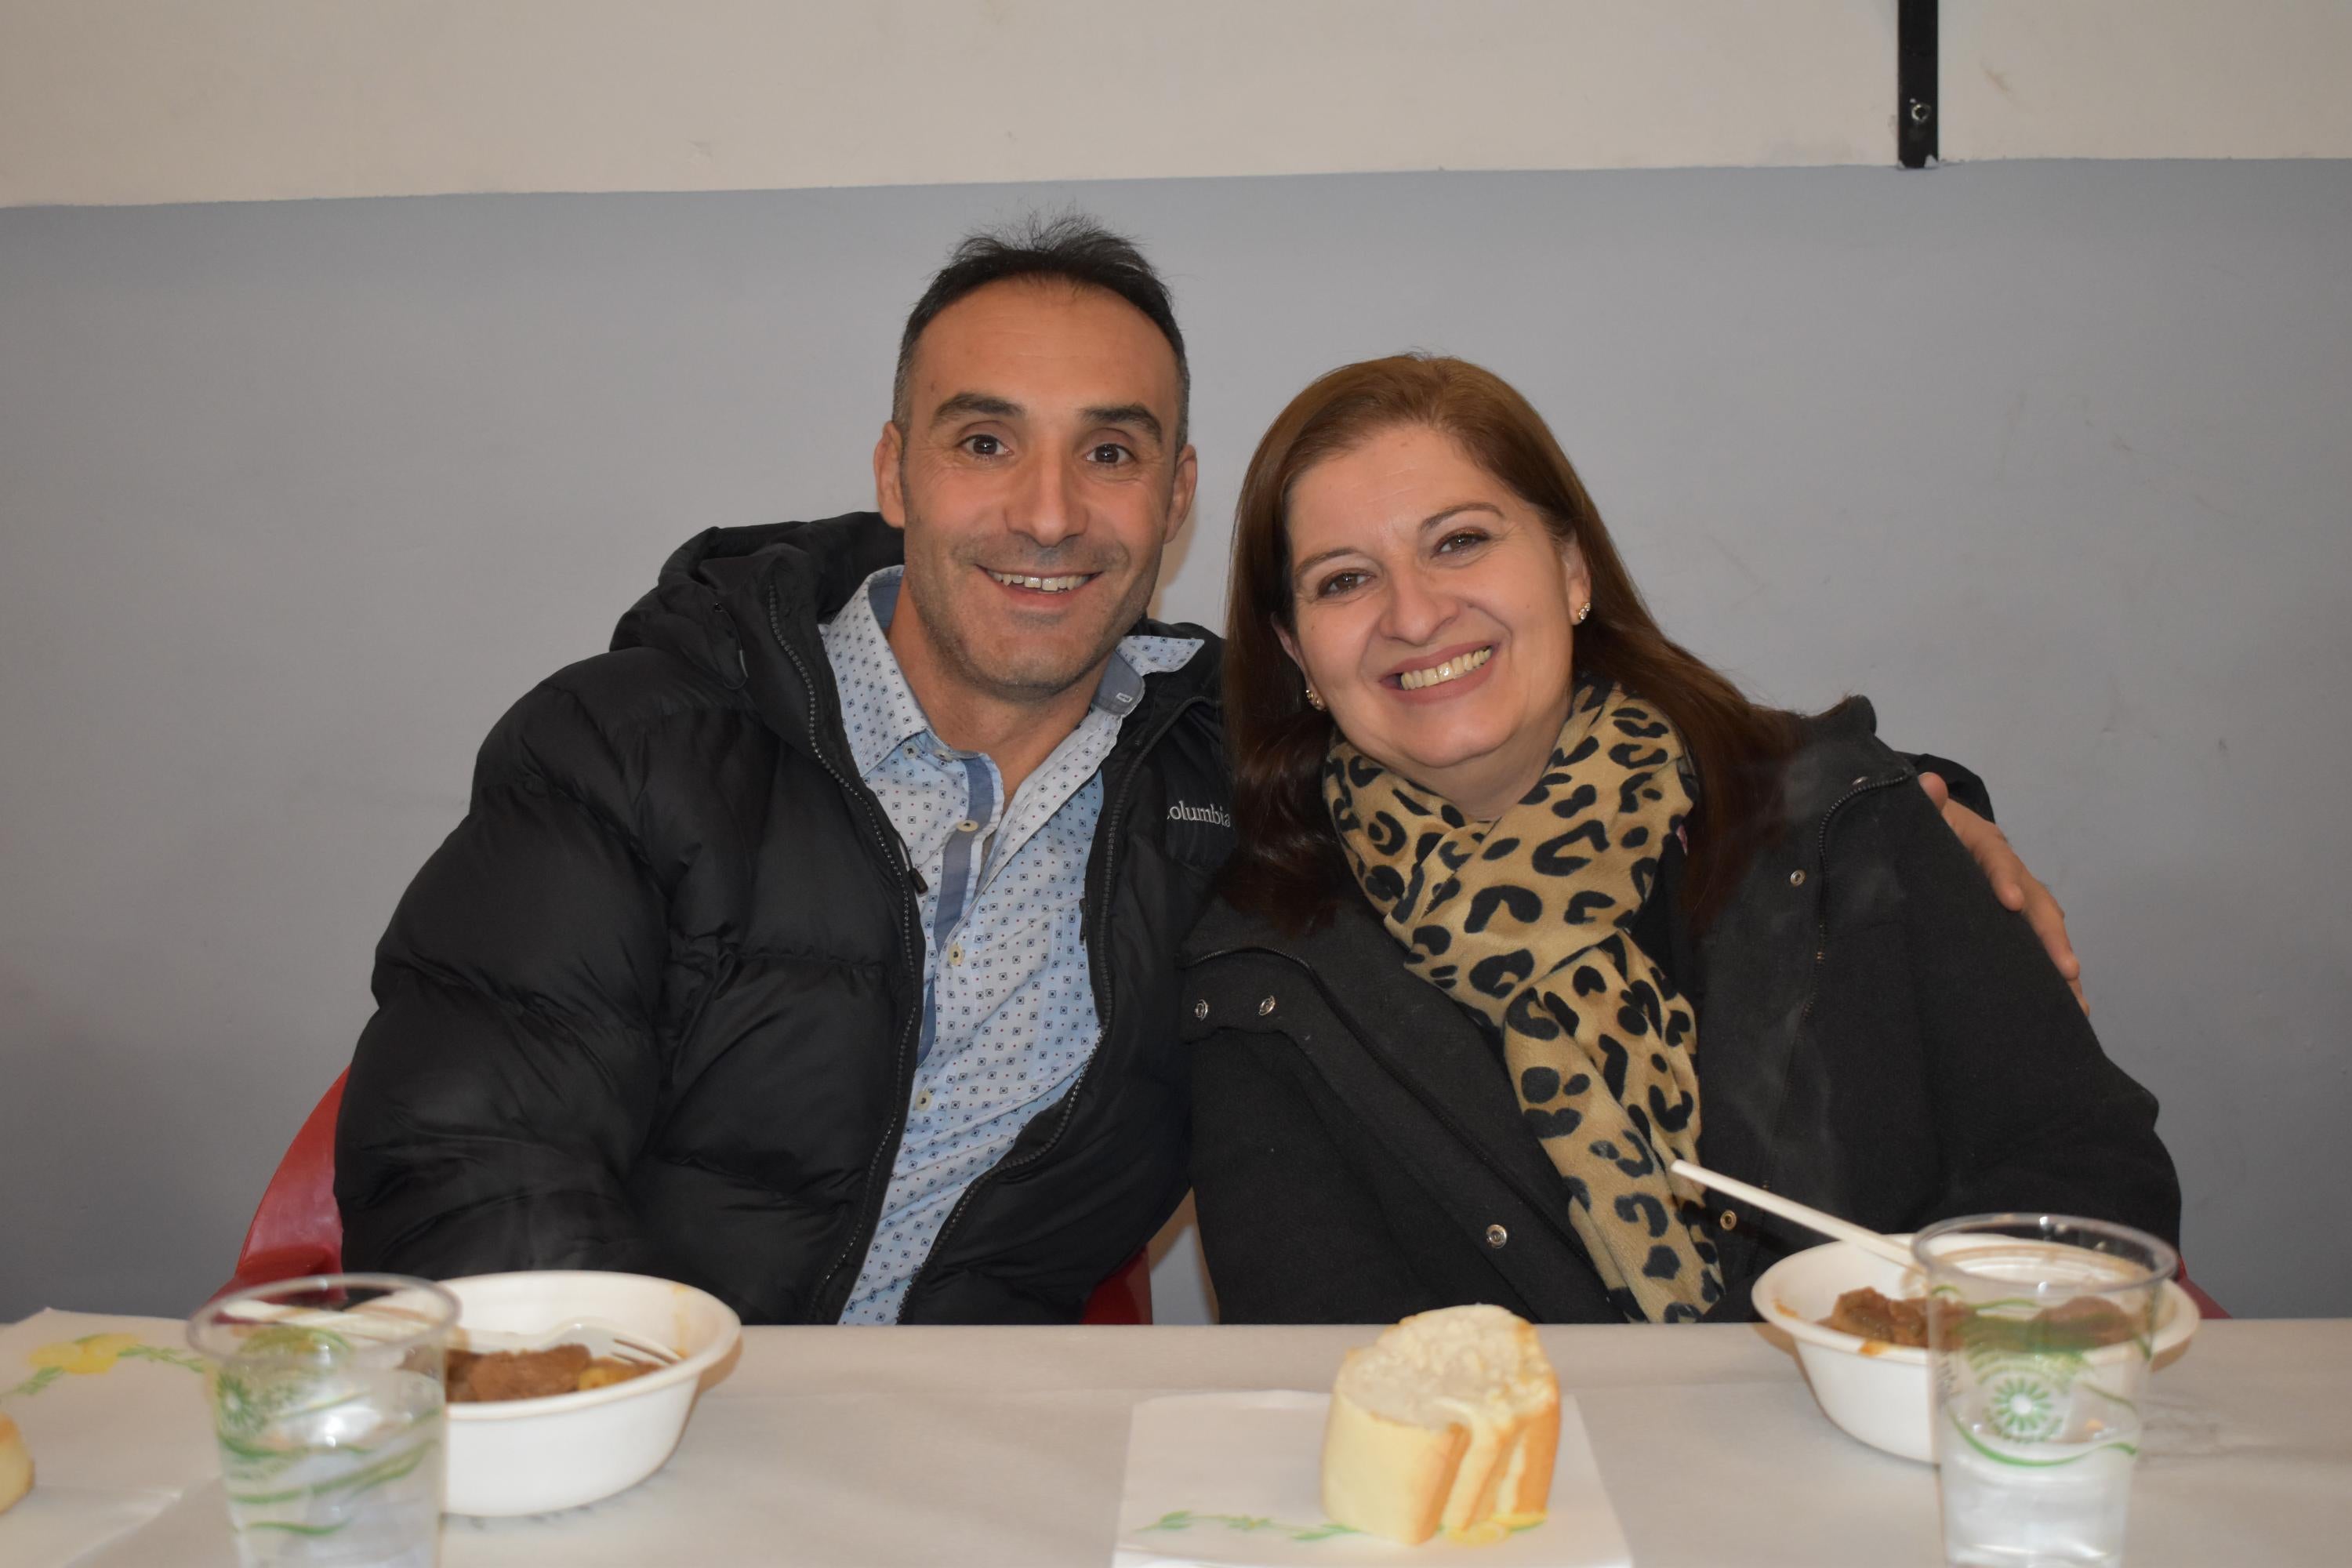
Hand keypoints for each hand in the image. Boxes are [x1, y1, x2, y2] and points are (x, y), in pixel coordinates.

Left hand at [1918, 772, 2087, 1013]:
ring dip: (2061, 963)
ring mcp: (2014, 896)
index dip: (2005, 878)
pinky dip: (2049, 972)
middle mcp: (2009, 871)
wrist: (1926, 829)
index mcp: (1983, 843)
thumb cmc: (1922, 825)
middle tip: (2067, 970)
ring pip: (2044, 928)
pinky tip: (2064, 1006)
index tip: (2011, 903)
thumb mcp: (1920, 814)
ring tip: (2076, 1004)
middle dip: (2051, 936)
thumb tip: (1928, 784)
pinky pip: (2032, 944)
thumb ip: (1923, 805)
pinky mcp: (2007, 921)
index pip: (1997, 858)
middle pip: (2037, 901)